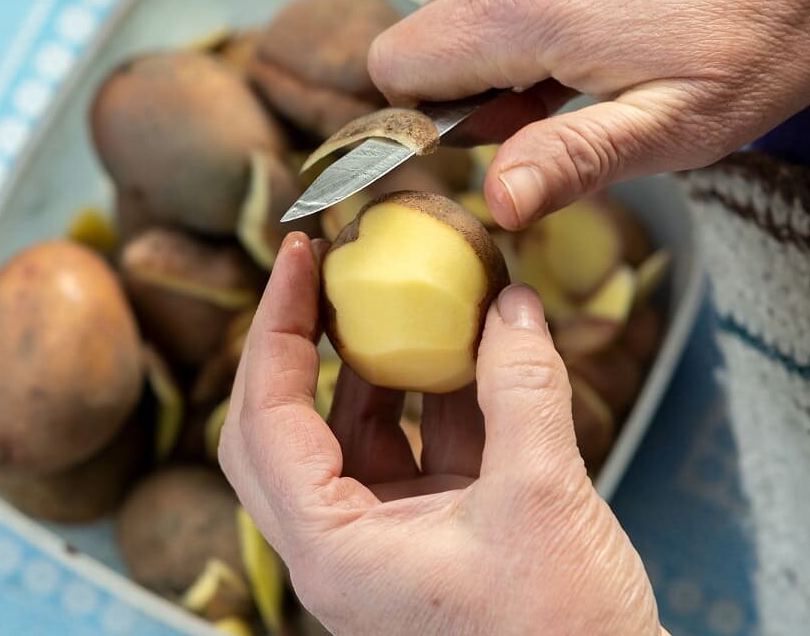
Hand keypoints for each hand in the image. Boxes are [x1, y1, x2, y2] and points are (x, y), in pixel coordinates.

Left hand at [219, 234, 664, 635]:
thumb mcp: (544, 498)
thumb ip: (523, 389)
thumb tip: (511, 303)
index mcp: (333, 551)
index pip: (265, 418)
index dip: (275, 327)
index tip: (298, 256)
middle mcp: (340, 550)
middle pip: (282, 427)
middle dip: (303, 344)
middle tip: (328, 274)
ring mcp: (382, 546)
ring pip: (349, 436)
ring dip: (377, 364)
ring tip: (410, 296)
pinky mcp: (428, 541)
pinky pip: (409, 453)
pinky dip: (432, 399)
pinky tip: (468, 350)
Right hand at [369, 0, 809, 229]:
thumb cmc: (770, 20)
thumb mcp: (680, 122)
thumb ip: (574, 160)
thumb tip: (497, 201)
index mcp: (525, 12)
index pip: (396, 67)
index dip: (429, 116)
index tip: (495, 134)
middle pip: (429, 33)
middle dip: (476, 83)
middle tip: (562, 102)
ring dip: (509, 36)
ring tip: (598, 51)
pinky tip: (613, 0)